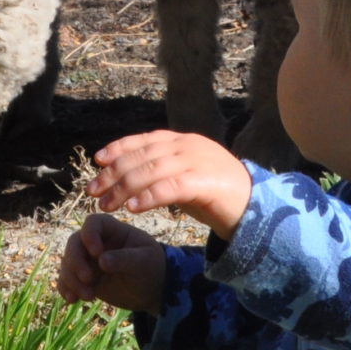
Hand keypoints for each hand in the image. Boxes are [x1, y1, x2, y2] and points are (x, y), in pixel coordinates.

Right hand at [56, 213, 168, 314]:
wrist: (152, 290)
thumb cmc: (151, 267)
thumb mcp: (143, 261)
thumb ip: (124, 259)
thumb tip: (101, 261)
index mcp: (112, 230)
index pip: (93, 223)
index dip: (89, 234)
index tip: (96, 253)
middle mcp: (96, 242)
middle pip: (74, 243)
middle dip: (76, 261)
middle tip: (88, 279)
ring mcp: (88, 260)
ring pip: (68, 263)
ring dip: (72, 279)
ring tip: (89, 296)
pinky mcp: (84, 279)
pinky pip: (67, 280)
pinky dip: (66, 288)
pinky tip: (72, 299)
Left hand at [88, 131, 253, 239]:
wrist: (258, 210)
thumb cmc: (218, 196)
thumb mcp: (187, 177)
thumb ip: (164, 171)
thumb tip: (129, 176)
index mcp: (184, 141)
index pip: (145, 139)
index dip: (119, 148)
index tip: (98, 160)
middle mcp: (189, 146)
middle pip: (143, 156)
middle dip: (114, 173)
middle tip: (93, 191)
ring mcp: (198, 162)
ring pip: (151, 171)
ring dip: (124, 188)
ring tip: (106, 204)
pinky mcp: (206, 183)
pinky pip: (170, 187)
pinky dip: (148, 197)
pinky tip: (132, 208)